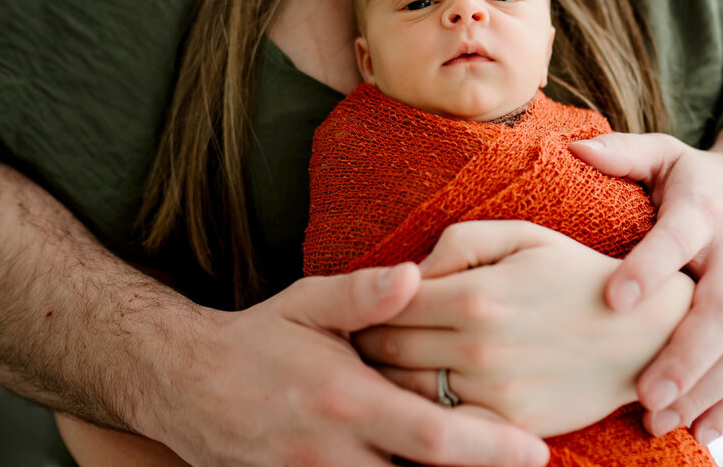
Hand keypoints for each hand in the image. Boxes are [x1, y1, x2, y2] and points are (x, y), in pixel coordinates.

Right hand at [148, 263, 549, 466]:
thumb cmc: (259, 339)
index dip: (490, 449)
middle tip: (529, 465)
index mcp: (347, 401)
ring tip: (487, 466)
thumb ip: (363, 296)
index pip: (434, 438)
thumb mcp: (307, 304)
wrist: (186, 386)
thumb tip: (416, 275)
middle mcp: (334, 455)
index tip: (536, 451)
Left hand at [353, 221, 694, 436]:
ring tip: (376, 366)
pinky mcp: (509, 424)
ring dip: (382, 379)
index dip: (367, 303)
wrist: (643, 333)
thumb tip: (409, 272)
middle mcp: (478, 346)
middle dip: (363, 342)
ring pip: (404, 392)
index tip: (360, 305)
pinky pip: (444, 424)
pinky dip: (421, 412)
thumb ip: (458, 243)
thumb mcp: (522, 235)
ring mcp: (493, 391)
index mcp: (475, 294)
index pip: (387, 302)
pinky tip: (416, 397)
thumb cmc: (576, 275)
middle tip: (355, 337)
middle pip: (385, 349)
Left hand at [569, 133, 722, 444]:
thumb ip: (621, 153)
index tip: (613, 299)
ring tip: (660, 418)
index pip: (679, 239)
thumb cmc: (697, 180)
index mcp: (704, 211)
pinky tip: (698, 431)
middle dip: (685, 354)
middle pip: (722, 310)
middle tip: (645, 391)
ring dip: (705, 390)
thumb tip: (572, 149)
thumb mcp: (663, 155)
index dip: (650, 268)